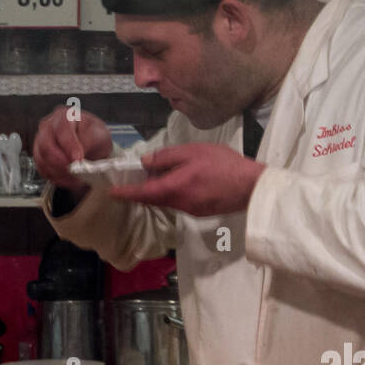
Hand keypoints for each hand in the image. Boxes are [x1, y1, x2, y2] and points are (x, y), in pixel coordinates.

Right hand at [32, 106, 112, 194]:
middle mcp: (49, 126)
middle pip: (46, 146)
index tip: (78, 159)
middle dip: (61, 163)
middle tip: (75, 172)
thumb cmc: (94, 135)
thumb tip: (78, 156)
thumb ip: (89, 141)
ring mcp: (41, 140)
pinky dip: (56, 178)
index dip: (69, 147)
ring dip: (59, 172)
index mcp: (64, 116)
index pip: (62, 130)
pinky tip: (69, 179)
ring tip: (75, 177)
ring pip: (41, 159)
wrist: (92, 144)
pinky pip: (42, 169)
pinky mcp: (40, 155)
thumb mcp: (99, 134)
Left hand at [109, 143, 266, 215]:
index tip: (112, 193)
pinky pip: (179, 202)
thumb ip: (167, 157)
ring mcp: (191, 210)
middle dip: (141, 191)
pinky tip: (179, 182)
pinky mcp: (201, 212)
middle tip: (133, 180)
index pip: (143, 192)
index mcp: (175, 187)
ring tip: (158, 176)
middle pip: (153, 199)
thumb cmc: (224, 165)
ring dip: (158, 191)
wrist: (252, 187)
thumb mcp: (192, 152)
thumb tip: (146, 162)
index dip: (126, 192)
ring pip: (167, 201)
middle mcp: (179, 203)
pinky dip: (172, 193)